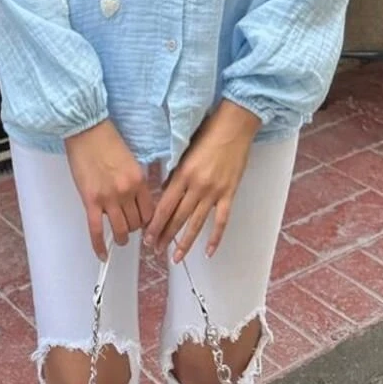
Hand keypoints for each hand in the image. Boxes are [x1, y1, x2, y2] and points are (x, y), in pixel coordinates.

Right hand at [65, 120, 154, 261]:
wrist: (86, 130)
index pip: (150, 212)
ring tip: (119, 238)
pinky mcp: (90, 201)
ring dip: (121, 238)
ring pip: (121, 230)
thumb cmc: (106, 140)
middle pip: (136, 223)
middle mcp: (126, 191)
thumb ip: (135, 181)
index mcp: (139, 180)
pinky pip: (96, 230)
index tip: (144, 224)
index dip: (147, 222)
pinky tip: (102, 254)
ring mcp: (108, 198)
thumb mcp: (131, 160)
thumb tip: (136, 199)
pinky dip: (99, 246)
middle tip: (129, 226)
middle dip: (134, 228)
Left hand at [145, 100, 260, 262]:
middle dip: (165, 236)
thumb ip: (174, 173)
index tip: (147, 237)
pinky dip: (215, 237)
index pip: (164, 206)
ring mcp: (215, 191)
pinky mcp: (229, 193)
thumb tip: (164, 192)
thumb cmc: (209, 132)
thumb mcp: (185, 150)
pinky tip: (209, 251)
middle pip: (178, 217)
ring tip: (176, 258)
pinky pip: (222, 220)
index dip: (155, 224)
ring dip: (185, 242)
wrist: (235, 125)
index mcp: (183, 174)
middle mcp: (197, 185)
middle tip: (156, 250)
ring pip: (196, 223)